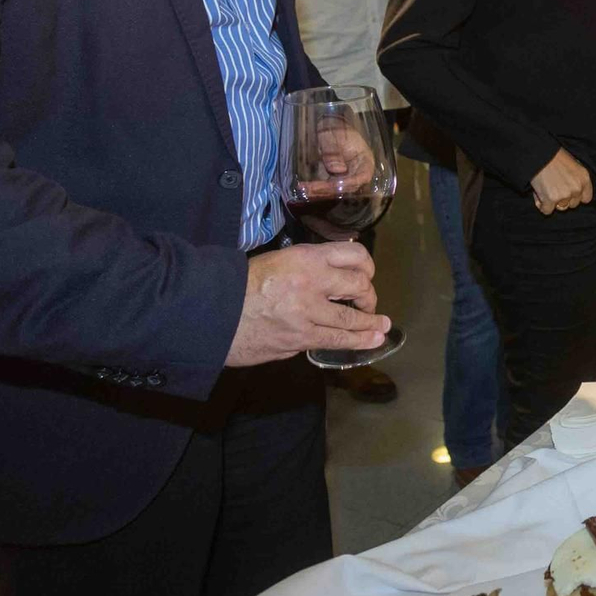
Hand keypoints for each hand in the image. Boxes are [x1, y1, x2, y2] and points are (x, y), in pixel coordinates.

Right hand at [228, 242, 386, 365]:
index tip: (367, 274)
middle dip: (368, 295)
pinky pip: (336, 340)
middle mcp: (312, 281)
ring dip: (371, 322)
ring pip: (351, 318)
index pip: (352, 254)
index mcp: (306, 257)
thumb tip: (331, 277)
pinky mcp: (301, 338)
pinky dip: (358, 341)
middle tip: (369, 302)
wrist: (213, 312)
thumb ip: (306, 267)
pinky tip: (371, 341)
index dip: (366, 265)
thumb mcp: (276, 261)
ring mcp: (308, 312)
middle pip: (358, 285)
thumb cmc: (239, 285)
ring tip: (382, 326)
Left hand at [308, 117, 374, 188]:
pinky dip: (318, 187)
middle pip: (347, 186)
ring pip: (336, 188)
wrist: (331, 125)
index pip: (362, 177)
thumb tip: (338, 170)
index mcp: (365, 160)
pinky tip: (306, 188)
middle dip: (328, 189)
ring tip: (304, 189)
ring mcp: (347, 175)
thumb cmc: (336, 128)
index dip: (348, 183)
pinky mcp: (336, 177)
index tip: (331, 186)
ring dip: (320, 191)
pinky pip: (328, 185)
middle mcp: (358, 171)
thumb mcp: (333, 136)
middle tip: (309, 189)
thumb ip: (334, 153)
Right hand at [531, 148, 592, 214]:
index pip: (586, 198)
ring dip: (553, 201)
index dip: (576, 196)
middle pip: (573, 204)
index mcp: (584, 178)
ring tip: (546, 188)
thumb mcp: (573, 164)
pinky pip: (547, 211)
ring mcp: (565, 194)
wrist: (538, 153)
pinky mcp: (551, 199)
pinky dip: (541, 205)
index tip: (568, 192)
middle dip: (564, 198)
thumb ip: (575, 179)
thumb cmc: (553, 156)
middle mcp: (577, 188)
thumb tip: (572, 190)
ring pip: (561, 207)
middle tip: (553, 186)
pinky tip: (539, 194)